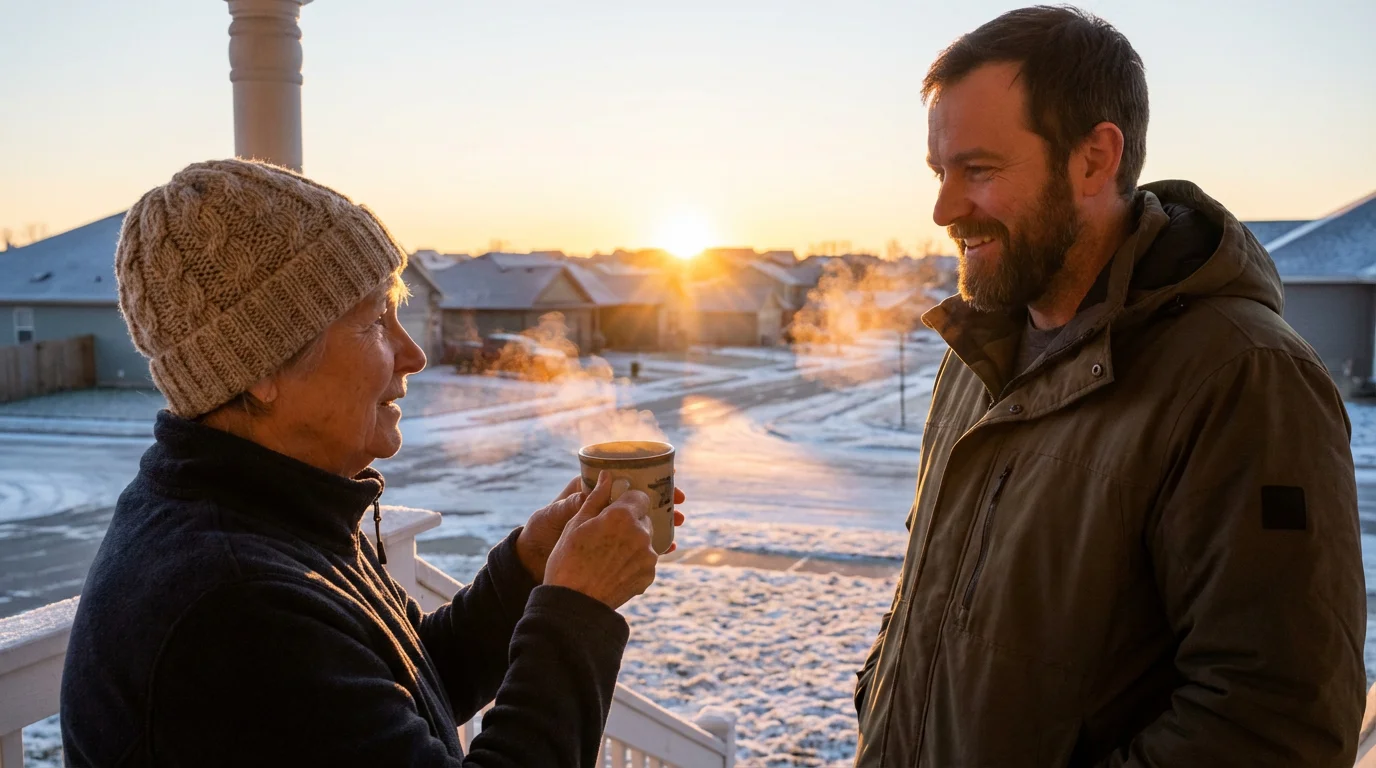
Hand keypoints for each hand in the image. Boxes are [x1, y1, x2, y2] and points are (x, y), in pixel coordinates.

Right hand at [517, 478, 687, 579]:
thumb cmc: (567, 561)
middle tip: (607, 534)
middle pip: (644, 518)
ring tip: (607, 555)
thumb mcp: (575, 524)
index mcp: (622, 516)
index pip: (639, 496)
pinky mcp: (649, 576)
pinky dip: (633, 562)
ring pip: (644, 540)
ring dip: (632, 542)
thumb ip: (596, 498)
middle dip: (630, 522)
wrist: (573, 605)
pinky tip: (613, 569)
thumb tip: (607, 475)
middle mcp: (641, 534)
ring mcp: (648, 557)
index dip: (626, 501)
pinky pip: (645, 560)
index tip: (615, 508)